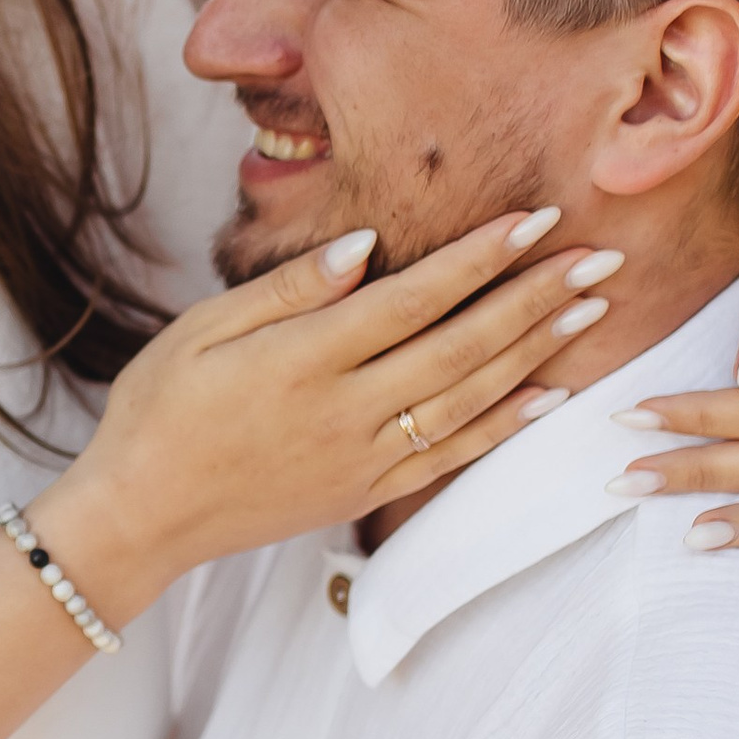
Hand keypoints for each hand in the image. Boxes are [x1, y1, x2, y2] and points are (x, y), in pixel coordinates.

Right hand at [38, 206, 613, 617]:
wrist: (139, 519)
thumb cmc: (159, 410)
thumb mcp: (200, 330)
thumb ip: (288, 289)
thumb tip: (364, 244)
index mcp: (303, 360)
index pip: (413, 297)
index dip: (480, 257)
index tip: (535, 219)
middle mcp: (345, 411)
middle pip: (462, 344)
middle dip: (536, 297)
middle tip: (599, 257)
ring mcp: (361, 458)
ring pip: (470, 397)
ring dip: (537, 351)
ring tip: (591, 309)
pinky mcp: (365, 493)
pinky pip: (451, 457)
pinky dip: (503, 425)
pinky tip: (548, 394)